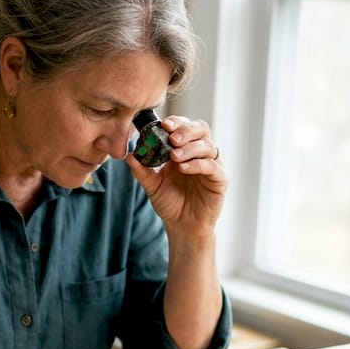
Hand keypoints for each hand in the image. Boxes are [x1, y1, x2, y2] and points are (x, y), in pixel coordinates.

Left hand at [126, 116, 226, 236]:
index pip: (184, 127)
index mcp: (185, 150)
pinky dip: (198, 164)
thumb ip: (142, 170)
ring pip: (207, 146)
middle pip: (201, 129)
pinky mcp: (220, 180)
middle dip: (186, 130)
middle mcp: (200, 154)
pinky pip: (213, 166)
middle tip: (171, 138)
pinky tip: (184, 168)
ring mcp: (212, 165)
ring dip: (190, 148)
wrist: (182, 226)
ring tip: (174, 156)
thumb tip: (129, 155)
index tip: (163, 125)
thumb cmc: (170, 203)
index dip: (176, 122)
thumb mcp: (152, 185)